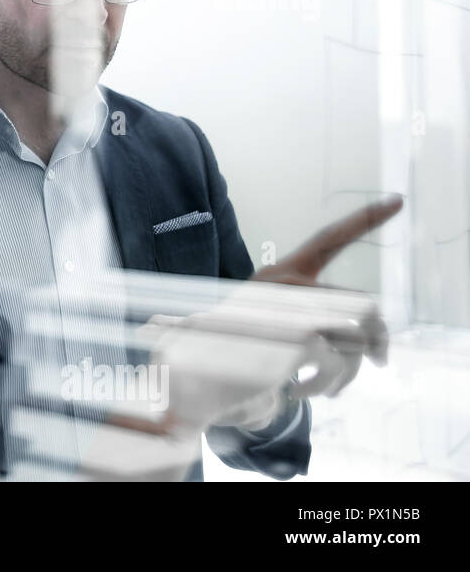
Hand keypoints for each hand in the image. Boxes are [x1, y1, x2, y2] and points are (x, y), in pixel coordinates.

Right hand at [250, 195, 401, 396]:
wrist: (197, 376)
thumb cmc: (232, 350)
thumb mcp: (268, 323)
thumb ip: (304, 314)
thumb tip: (363, 336)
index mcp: (281, 273)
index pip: (329, 239)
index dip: (365, 219)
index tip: (396, 201)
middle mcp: (288, 282)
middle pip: (362, 303)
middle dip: (379, 337)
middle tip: (380, 360)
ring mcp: (293, 306)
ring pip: (357, 337)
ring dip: (349, 371)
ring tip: (327, 387)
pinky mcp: (300, 335)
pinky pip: (342, 361)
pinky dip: (328, 383)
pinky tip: (300, 391)